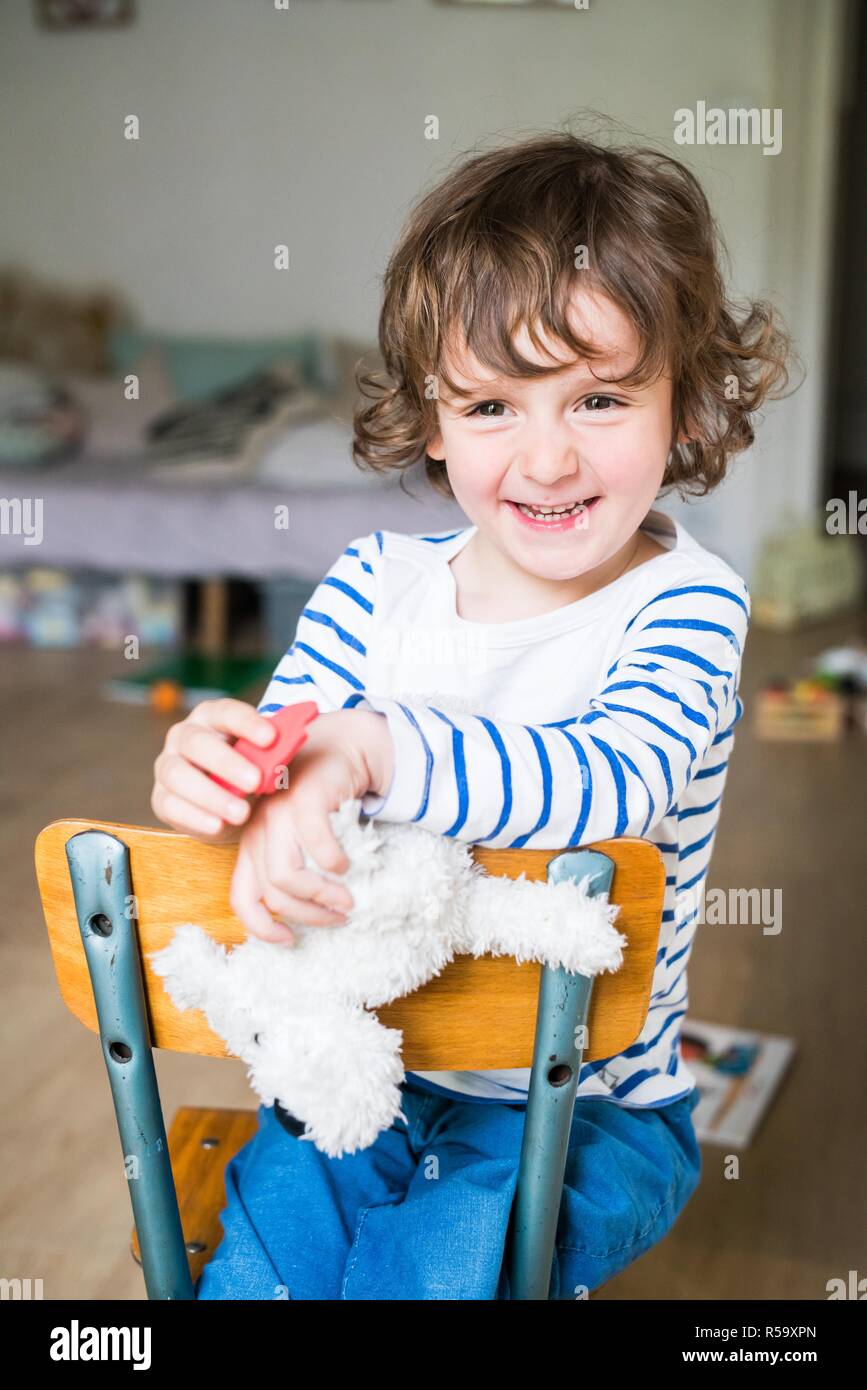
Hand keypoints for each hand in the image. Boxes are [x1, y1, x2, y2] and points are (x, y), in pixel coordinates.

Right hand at [151, 698, 278, 841]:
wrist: (233, 806)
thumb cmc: (251, 771)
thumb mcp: (265, 759)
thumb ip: (272, 753)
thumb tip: (287, 751)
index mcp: (212, 717)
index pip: (226, 712)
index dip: (247, 723)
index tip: (271, 738)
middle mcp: (183, 736)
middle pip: (197, 742)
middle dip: (227, 763)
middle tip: (256, 781)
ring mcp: (168, 766)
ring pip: (179, 775)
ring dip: (212, 795)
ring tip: (241, 813)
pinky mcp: (161, 798)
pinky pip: (172, 806)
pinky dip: (196, 817)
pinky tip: (218, 825)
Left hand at [229, 709, 393, 943]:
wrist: (339, 746)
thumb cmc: (319, 797)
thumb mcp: (297, 836)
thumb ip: (292, 867)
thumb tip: (302, 916)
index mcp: (251, 844)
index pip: (242, 898)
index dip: (262, 928)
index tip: (290, 941)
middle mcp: (258, 830)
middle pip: (272, 894)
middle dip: (308, 915)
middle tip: (338, 918)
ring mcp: (278, 813)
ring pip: (288, 876)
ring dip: (321, 896)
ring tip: (347, 900)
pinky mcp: (304, 798)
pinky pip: (316, 845)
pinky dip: (334, 863)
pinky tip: (346, 864)